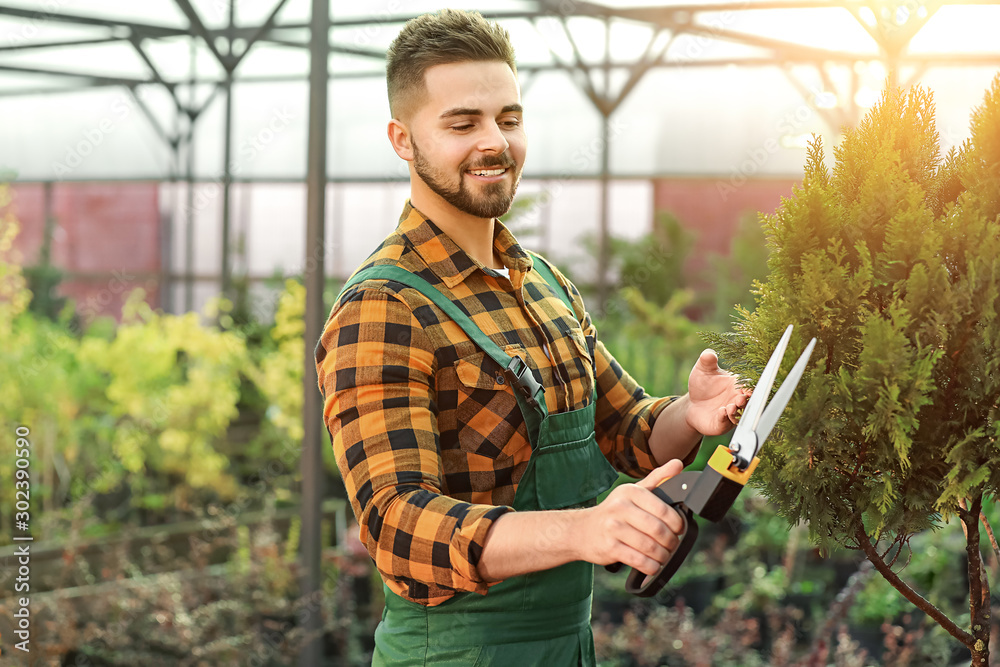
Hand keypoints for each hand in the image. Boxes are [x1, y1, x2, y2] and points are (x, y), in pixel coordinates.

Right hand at [573, 459, 686, 575]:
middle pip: (658, 530)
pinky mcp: (609, 548)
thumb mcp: (633, 491)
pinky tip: (652, 565)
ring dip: (662, 556)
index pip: (663, 510)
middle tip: (672, 545)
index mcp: (630, 491)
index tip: (679, 530)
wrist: (581, 530)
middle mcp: (620, 507)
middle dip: (671, 542)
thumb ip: (658, 478)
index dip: (677, 524)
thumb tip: (678, 464)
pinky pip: (639, 561)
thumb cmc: (614, 511)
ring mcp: (613, 528)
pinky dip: (651, 567)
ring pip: (650, 547)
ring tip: (663, 556)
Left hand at [685, 349, 750, 435]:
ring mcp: (731, 414)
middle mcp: (737, 401)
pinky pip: (726, 423)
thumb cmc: (702, 385)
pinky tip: (722, 412)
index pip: (749, 386)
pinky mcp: (722, 424)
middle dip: (746, 401)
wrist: (692, 404)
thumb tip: (708, 353)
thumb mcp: (703, 370)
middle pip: (747, 402)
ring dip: (736, 411)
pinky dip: (725, 418)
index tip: (749, 388)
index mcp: (738, 386)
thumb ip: (707, 361)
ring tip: (730, 406)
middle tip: (741, 398)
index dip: (750, 388)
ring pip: (739, 414)